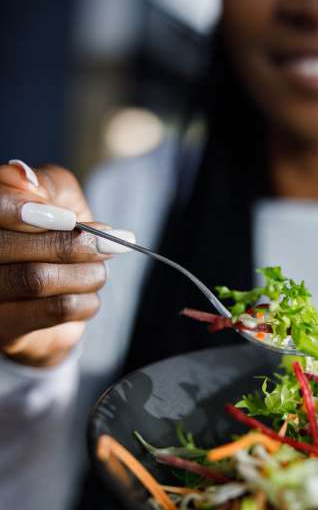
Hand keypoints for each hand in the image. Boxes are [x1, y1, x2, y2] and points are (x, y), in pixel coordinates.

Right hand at [0, 161, 130, 366]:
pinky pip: (57, 309)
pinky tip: (89, 294)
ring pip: (37, 279)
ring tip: (100, 268)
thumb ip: (44, 184)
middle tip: (114, 242)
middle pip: (10, 247)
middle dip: (73, 244)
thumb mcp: (58, 197)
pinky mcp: (7, 333)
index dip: (22, 210)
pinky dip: (88, 299)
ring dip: (87, 272)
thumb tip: (22, 176)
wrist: (66, 289)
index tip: (69, 218)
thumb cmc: (61, 232)